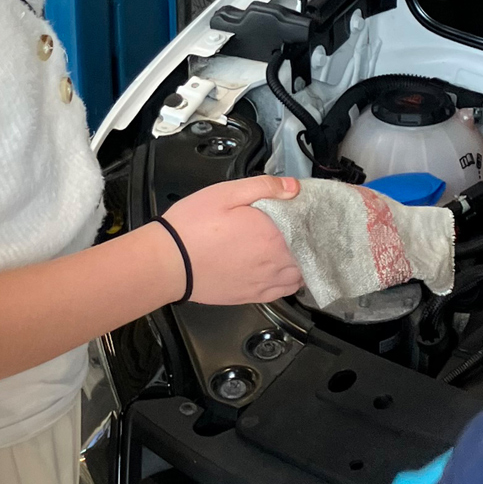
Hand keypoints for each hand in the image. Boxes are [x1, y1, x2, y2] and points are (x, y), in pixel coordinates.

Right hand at [157, 175, 308, 306]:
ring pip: (301, 274)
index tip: (310, 211)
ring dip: (305, 261)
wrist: (168, 263)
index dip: (314, 219)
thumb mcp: (225, 193)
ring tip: (299, 249)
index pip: (310, 228)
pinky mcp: (254, 296)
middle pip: (310, 253)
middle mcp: (275, 262)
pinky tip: (288, 271)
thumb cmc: (193, 226)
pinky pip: (286, 291)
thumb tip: (293, 187)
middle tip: (306, 229)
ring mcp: (265, 282)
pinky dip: (293, 280)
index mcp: (273, 234)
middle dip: (311, 240)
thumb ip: (263, 187)